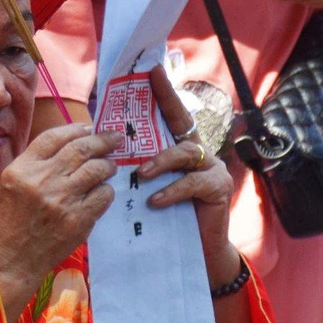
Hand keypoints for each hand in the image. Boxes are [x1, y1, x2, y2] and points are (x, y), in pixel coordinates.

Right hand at [0, 125, 121, 315]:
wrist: (13, 258)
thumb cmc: (12, 219)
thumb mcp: (11, 183)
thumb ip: (36, 162)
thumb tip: (72, 140)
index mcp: (22, 169)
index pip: (54, 138)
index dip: (75, 129)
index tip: (89, 128)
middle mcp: (42, 181)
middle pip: (80, 149)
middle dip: (103, 140)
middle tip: (115, 138)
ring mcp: (62, 201)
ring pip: (97, 169)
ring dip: (108, 165)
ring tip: (109, 166)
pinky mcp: (79, 220)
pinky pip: (103, 195)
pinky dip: (107, 190)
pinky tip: (102, 191)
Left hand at [134, 67, 238, 286]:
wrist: (194, 252)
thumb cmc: (165, 219)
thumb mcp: (147, 189)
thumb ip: (137, 169)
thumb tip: (103, 152)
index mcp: (178, 148)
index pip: (170, 115)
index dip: (163, 92)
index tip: (151, 70)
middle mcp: (197, 152)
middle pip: (181, 123)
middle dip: (166, 105)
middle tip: (147, 97)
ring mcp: (211, 167)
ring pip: (186, 151)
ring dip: (161, 160)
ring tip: (140, 174)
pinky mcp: (218, 187)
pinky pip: (193, 182)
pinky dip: (171, 190)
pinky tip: (155, 200)